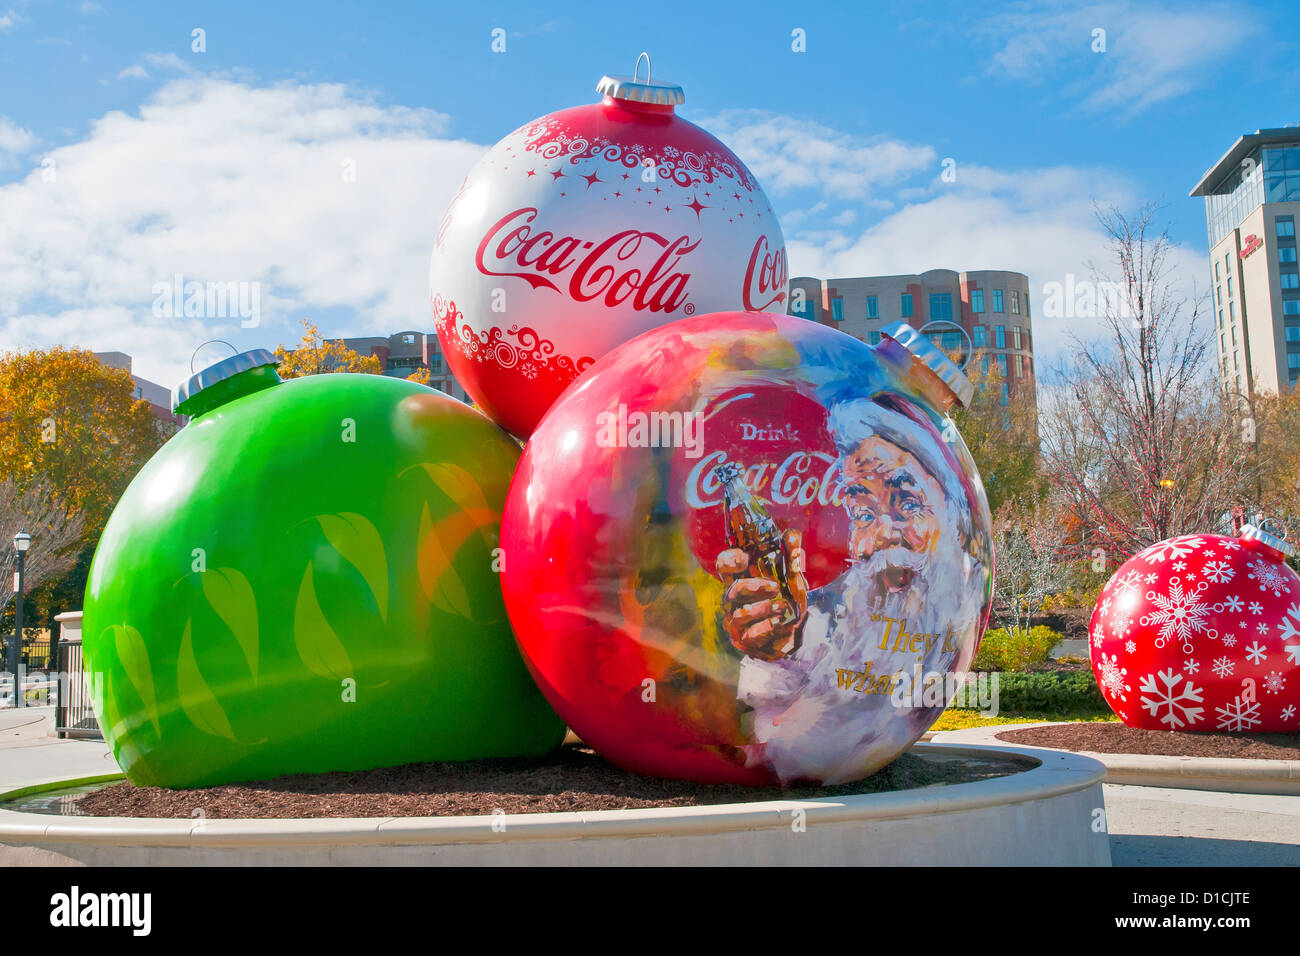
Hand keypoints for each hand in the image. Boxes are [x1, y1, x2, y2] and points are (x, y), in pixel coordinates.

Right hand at [716, 529, 809, 660]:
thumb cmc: (787, 601)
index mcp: (741, 579)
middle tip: (775, 587)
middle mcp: (734, 600)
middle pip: (733, 590)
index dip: (729, 560)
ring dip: (763, 609)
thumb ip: (791, 557)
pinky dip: (767, 627)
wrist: (795, 634)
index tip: (744, 559)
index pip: (724, 565)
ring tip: (783, 607)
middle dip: (754, 587)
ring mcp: (736, 621)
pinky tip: (780, 624)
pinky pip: (751, 634)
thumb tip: (791, 534)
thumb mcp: (793, 579)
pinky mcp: (744, 641)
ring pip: (741, 614)